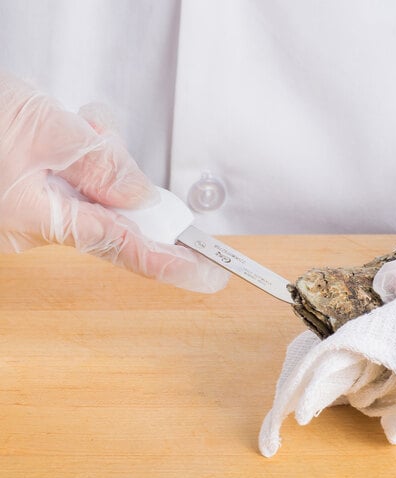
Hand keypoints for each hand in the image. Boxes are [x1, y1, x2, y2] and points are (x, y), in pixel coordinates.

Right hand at [0, 72, 228, 292]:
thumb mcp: (46, 132)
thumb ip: (103, 169)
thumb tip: (144, 198)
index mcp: (47, 219)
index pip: (128, 250)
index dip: (174, 264)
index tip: (210, 277)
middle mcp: (40, 226)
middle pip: (113, 213)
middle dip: (120, 178)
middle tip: (100, 136)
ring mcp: (30, 213)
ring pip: (94, 192)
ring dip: (95, 156)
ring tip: (68, 122)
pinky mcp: (25, 197)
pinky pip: (72, 183)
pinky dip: (76, 155)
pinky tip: (61, 129)